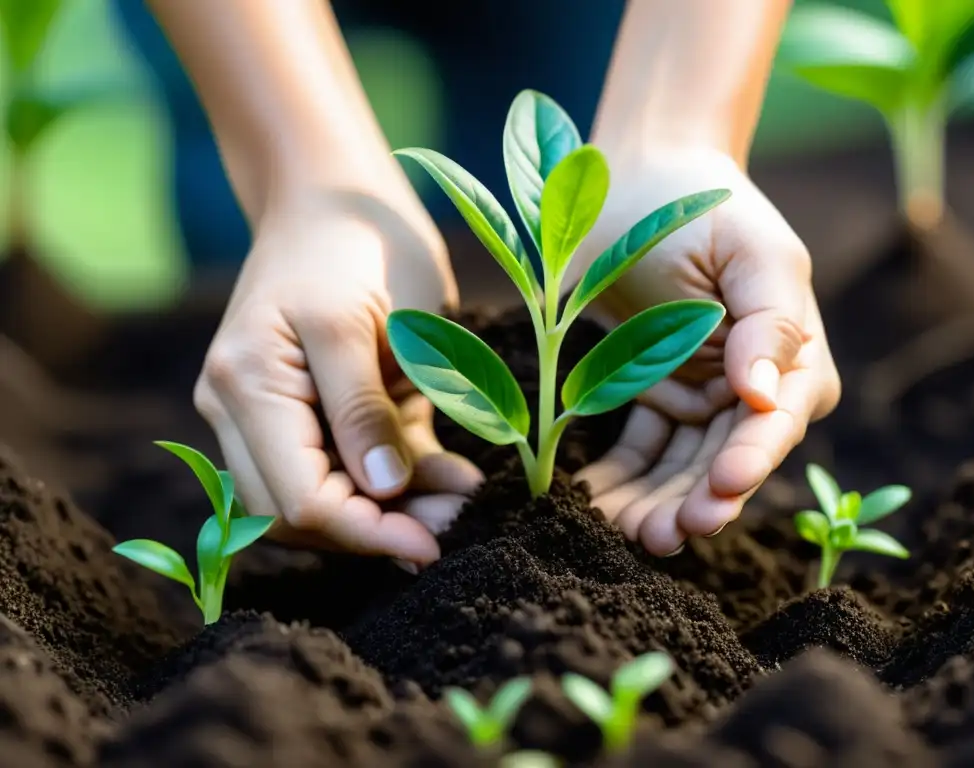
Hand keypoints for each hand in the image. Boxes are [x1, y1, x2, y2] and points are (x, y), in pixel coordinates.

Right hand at [193, 191, 482, 566]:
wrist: (332, 191)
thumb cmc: (352, 241)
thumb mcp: (363, 320)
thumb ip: (363, 408)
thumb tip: (381, 492)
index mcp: (248, 385)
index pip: (299, 499)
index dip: (366, 531)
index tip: (435, 541)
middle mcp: (241, 410)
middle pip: (302, 513)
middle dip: (380, 528)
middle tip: (457, 517)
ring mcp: (267, 413)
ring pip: (320, 499)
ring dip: (389, 511)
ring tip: (458, 495)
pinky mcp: (304, 410)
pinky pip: (340, 468)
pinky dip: (391, 483)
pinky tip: (444, 476)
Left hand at [571, 147, 839, 555]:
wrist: (641, 177)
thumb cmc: (702, 205)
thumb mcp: (750, 253)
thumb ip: (769, 325)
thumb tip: (769, 400)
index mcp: (793, 355)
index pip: (777, 423)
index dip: (751, 462)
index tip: (720, 490)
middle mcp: (753, 390)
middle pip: (727, 460)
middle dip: (696, 502)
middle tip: (663, 536)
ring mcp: (702, 398)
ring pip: (681, 467)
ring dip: (654, 503)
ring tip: (619, 532)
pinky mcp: (655, 394)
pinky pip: (640, 448)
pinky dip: (619, 477)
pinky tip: (590, 500)